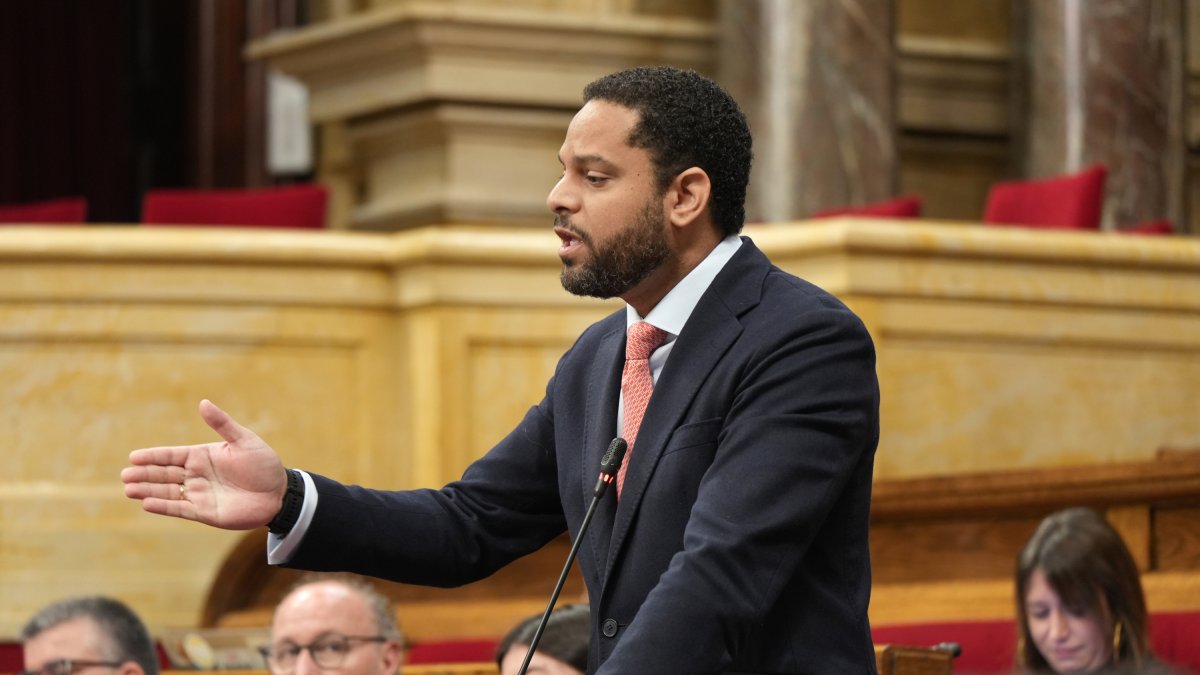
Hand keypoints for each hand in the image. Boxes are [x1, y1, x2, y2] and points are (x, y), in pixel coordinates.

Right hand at [122, 399, 286, 529]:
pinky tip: (147, 503)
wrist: (279, 492)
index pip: (172, 455)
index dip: (153, 456)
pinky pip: (180, 508)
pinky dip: (163, 506)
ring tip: (129, 489)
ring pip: (167, 491)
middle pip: (164, 474)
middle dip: (144, 474)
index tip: (133, 456)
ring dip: (148, 490)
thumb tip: (203, 403)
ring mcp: (199, 494)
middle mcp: (197, 475)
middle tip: (124, 475)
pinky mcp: (205, 512)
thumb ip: (222, 424)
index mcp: (202, 456)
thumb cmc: (263, 464)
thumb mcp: (244, 440)